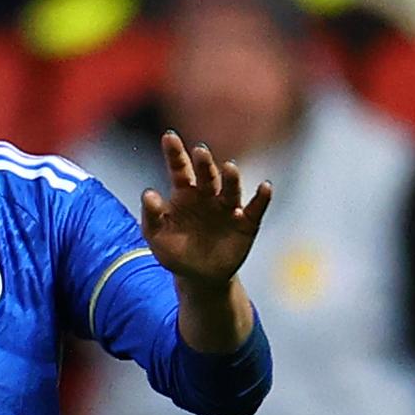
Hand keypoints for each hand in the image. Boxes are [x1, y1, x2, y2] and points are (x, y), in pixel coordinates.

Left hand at [141, 133, 271, 289]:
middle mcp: (208, 195)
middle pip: (206, 175)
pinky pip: (255, 207)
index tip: (169, 136)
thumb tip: (148, 193)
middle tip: (200, 151)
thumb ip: (151, 216)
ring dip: (231, 178)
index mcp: (184, 193)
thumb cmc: (175, 252)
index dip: (174, 153)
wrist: (199, 277)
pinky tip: (265, 187)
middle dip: (204, 163)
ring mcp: (228, 207)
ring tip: (229, 168)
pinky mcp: (246, 222)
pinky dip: (262, 198)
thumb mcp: (156, 237)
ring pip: (231, 188)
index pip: (179, 169)